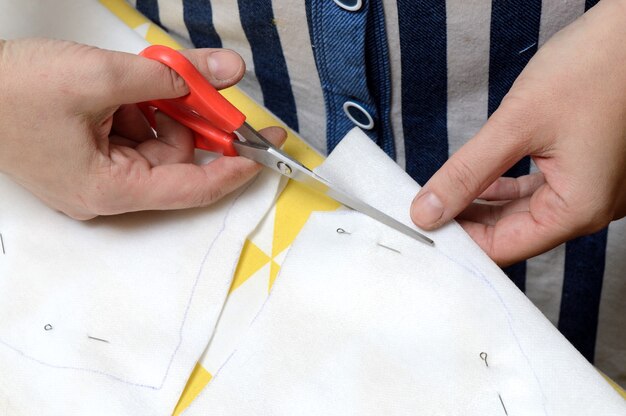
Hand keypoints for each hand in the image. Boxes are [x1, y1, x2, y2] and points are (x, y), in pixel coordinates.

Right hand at [0, 38, 284, 219]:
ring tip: (147, 75)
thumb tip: (219, 76)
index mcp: (109, 190)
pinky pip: (132, 133)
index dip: (232, 168)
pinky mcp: (89, 154)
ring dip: (162, 105)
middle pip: (175, 158)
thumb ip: (166, 77)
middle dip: (192, 117)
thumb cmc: (10, 91)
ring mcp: (97, 173)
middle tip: (206, 82)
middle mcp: (106, 191)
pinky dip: (140, 105)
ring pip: (156, 140)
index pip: (190, 188)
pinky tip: (128, 85)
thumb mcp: (97, 76)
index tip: (262, 150)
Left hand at [410, 0, 625, 265]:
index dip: (459, 240)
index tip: (424, 226)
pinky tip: (478, 181)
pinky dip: (505, 188)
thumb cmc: (595, 67)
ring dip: (483, 204)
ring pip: (524, 212)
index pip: (504, 247)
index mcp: (578, 209)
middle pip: (514, 232)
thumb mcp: (516, 124)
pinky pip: (539, 191)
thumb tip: (428, 210)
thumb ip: (467, 173)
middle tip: (426, 209)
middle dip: (467, 221)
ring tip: (442, 195)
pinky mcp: (587, 168)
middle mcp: (590, 207)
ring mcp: (592, 189)